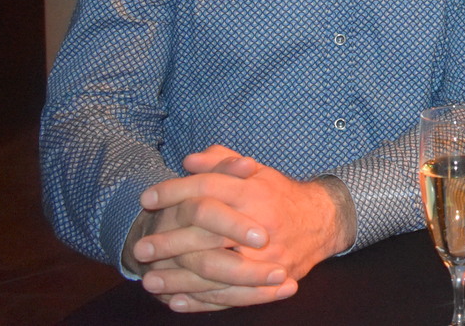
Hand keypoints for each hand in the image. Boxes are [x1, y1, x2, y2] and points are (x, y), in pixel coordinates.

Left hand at [133, 146, 350, 311]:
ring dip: (179, 279)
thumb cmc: (280, 196)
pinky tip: (176, 301)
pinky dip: (202, 301)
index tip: (146, 198)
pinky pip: (232, 296)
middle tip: (141, 248)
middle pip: (207, 234)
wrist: (323, 222)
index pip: (207, 189)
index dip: (174, 191)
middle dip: (170, 242)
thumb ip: (222, 163)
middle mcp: (261, 224)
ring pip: (216, 271)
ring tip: (149, 280)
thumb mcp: (256, 172)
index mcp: (255, 192)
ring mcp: (267, 257)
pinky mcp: (271, 282)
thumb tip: (189, 162)